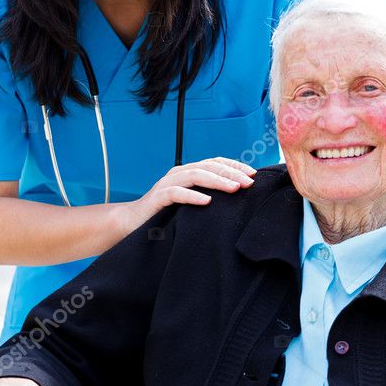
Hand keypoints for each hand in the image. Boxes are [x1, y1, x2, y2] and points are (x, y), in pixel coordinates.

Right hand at [123, 157, 255, 233]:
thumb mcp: (190, 203)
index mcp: (189, 172)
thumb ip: (208, 197)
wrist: (132, 223)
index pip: (215, 162)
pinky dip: (192, 196)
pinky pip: (176, 193)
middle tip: (249, 182)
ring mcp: (167, 184)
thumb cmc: (165, 214)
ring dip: (217, 181)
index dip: (235, 165)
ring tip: (234, 188)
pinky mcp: (157, 198)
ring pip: (195, 175)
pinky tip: (206, 201)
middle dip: (231, 172)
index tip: (253, 174)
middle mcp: (179, 173)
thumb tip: (237, 198)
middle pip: (209, 166)